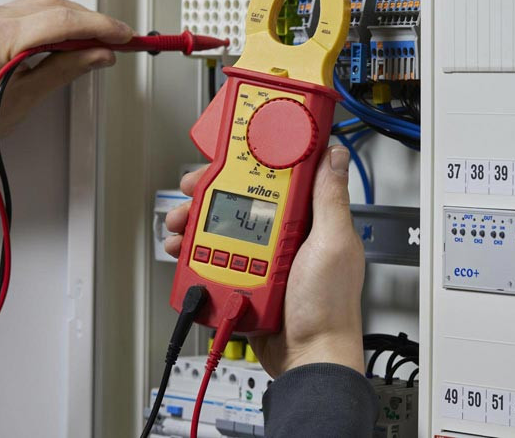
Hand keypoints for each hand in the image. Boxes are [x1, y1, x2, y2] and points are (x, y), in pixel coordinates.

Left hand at [0, 0, 132, 176]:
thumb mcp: (24, 98)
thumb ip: (65, 69)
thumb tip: (98, 54)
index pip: (63, 20)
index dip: (101, 26)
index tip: (124, 36)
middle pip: (55, 5)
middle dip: (90, 21)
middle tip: (116, 42)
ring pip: (42, 5)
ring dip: (72, 20)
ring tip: (95, 45)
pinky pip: (26, 12)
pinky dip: (51, 22)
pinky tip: (64, 42)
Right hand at [164, 146, 364, 377]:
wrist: (307, 359)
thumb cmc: (328, 307)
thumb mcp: (333, 245)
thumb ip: (330, 200)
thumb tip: (334, 155)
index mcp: (310, 221)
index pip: (277, 179)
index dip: (251, 163)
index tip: (228, 156)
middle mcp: (286, 236)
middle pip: (241, 200)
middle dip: (211, 192)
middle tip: (191, 191)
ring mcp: (264, 259)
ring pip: (223, 228)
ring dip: (196, 221)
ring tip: (181, 224)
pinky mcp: (246, 279)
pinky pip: (216, 259)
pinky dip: (195, 253)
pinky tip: (184, 251)